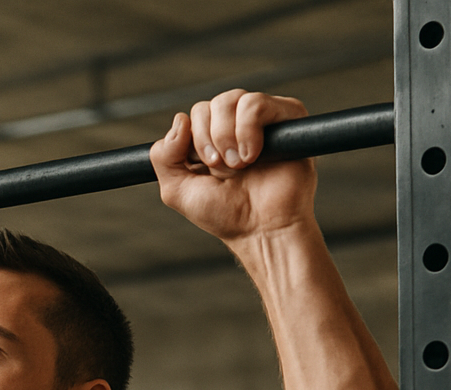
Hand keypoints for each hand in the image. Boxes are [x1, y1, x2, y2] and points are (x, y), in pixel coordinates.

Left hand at [150, 91, 317, 247]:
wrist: (261, 229)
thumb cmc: (226, 215)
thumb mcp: (178, 190)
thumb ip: (163, 156)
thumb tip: (178, 118)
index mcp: (211, 140)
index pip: (193, 115)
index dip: (193, 139)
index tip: (205, 167)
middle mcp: (235, 127)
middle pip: (210, 105)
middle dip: (209, 140)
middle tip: (223, 168)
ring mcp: (261, 122)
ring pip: (230, 99)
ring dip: (227, 136)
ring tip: (240, 164)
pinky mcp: (286, 118)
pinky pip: (255, 103)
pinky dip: (247, 130)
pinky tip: (253, 155)